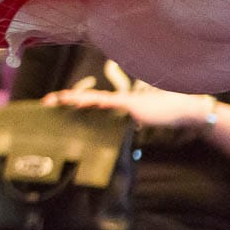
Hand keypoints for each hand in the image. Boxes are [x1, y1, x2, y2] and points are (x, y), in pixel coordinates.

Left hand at [44, 86, 213, 130]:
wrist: (184, 109)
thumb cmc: (164, 114)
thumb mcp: (141, 121)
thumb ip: (128, 123)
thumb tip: (123, 131)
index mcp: (117, 105)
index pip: (91, 101)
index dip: (73, 100)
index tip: (54, 102)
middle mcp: (117, 101)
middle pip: (86, 98)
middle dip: (66, 99)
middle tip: (45, 101)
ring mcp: (123, 101)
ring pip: (94, 99)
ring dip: (76, 99)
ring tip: (59, 99)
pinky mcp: (132, 105)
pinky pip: (110, 103)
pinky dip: (96, 102)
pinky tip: (83, 102)